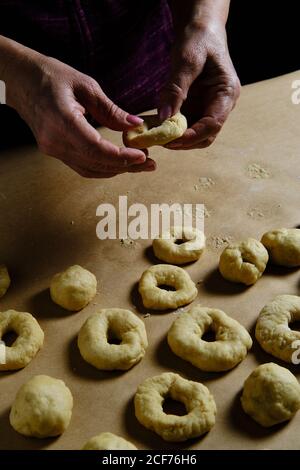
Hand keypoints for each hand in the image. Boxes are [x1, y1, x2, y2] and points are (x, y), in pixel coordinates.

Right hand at [5, 48, 154, 176]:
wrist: (21, 80)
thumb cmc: (52, 76)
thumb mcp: (86, 85)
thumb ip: (111, 110)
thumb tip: (135, 125)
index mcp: (62, 120)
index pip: (96, 149)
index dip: (121, 157)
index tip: (142, 155)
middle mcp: (54, 141)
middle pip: (96, 163)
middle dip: (126, 166)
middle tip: (150, 163)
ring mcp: (52, 149)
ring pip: (91, 169)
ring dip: (117, 169)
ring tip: (140, 163)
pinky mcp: (54, 151)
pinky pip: (82, 166)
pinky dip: (103, 167)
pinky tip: (120, 163)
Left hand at [158, 21, 239, 148]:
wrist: (200, 29)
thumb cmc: (198, 39)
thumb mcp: (187, 60)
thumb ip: (176, 89)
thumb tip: (164, 117)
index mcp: (226, 93)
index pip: (213, 124)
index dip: (193, 136)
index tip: (171, 140)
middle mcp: (221, 105)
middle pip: (206, 136)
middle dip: (184, 142)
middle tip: (160, 141)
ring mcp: (209, 108)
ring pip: (195, 134)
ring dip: (177, 138)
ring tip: (157, 135)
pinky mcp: (197, 107)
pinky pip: (185, 125)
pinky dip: (172, 129)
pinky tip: (157, 127)